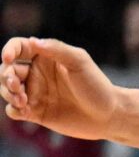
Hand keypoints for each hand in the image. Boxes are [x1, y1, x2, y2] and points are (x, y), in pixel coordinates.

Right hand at [1, 37, 117, 140]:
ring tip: (22, 99)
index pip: (18, 47)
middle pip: (7, 70)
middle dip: (6, 76)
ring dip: (8, 93)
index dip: (8, 50)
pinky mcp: (35, 112)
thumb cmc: (97, 86)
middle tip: (17, 84)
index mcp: (46, 57)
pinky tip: (23, 110)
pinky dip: (13, 109)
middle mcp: (37, 74)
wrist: (109, 116)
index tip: (8, 58)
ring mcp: (35, 93)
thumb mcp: (80, 62)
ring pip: (7, 89)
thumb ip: (57, 50)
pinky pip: (13, 110)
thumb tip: (34, 41)